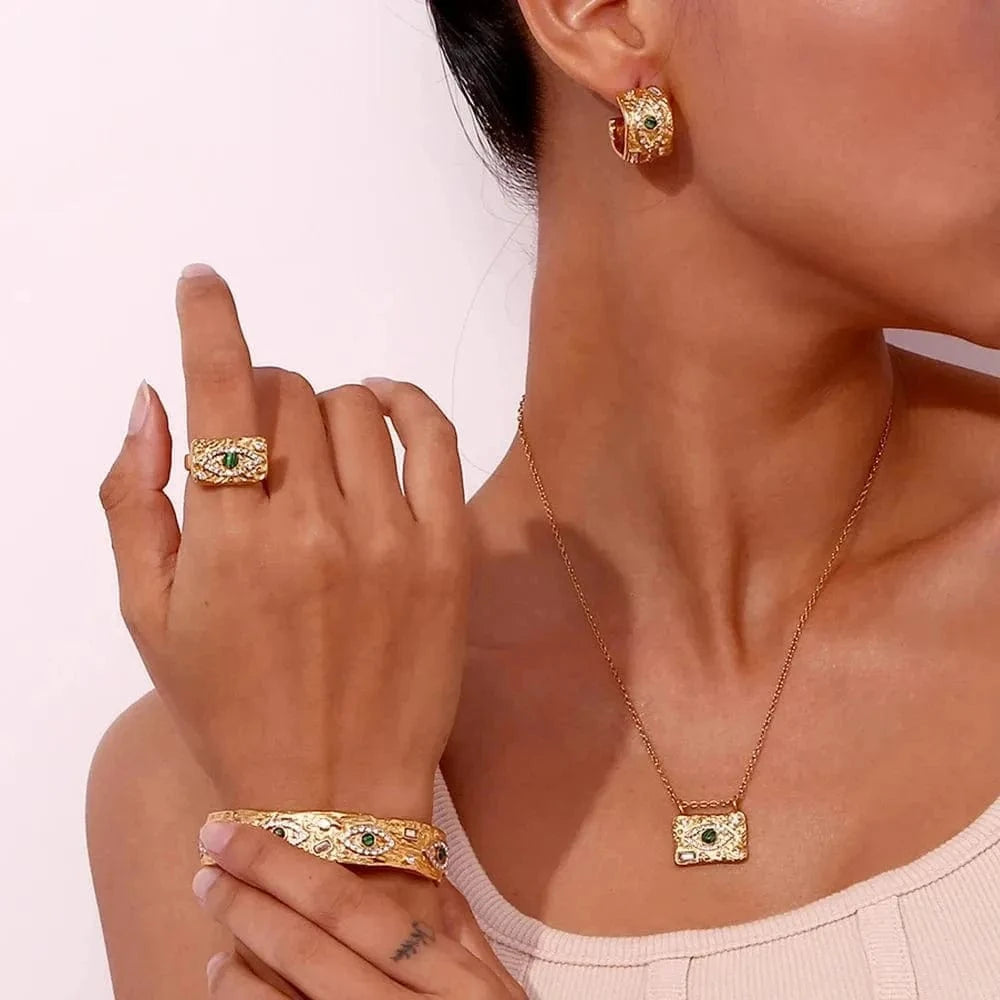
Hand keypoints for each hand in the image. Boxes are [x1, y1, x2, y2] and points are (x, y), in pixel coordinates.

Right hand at [98, 264, 470, 812]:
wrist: (332, 789)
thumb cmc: (230, 708)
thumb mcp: (148, 618)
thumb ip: (134, 502)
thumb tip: (151, 401)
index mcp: (229, 542)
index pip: (220, 394)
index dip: (208, 320)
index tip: (202, 280)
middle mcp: (311, 528)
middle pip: (287, 394)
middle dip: (261, 398)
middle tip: (258, 446)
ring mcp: (389, 537)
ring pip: (355, 405)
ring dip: (324, 409)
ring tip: (314, 453)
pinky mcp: (447, 551)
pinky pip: (433, 432)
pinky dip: (405, 401)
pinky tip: (383, 408)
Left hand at [192, 821, 525, 999]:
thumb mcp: (499, 993)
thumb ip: (463, 934)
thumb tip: (426, 870)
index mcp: (449, 981)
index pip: (353, 908)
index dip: (284, 867)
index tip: (235, 835)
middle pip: (310, 947)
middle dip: (248, 900)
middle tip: (206, 866)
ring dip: (235, 966)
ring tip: (215, 932)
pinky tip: (227, 982)